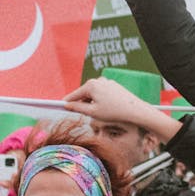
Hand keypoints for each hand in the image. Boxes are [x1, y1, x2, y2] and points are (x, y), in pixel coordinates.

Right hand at [65, 79, 179, 143]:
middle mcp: (99, 80)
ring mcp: (107, 82)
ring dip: (91, 103)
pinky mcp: (114, 86)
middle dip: (81, 103)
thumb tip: (67, 105)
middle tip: (79, 114)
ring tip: (97, 114)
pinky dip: (99, 101)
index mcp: (91, 85)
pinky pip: (102, 94)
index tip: (57, 106)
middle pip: (83, 94)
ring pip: (93, 94)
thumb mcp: (92, 112)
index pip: (74, 95)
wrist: (135, 110)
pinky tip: (105, 110)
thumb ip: (78, 107)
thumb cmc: (114, 112)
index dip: (66, 102)